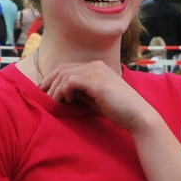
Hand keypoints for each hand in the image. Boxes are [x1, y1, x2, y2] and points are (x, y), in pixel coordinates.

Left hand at [40, 60, 155, 132]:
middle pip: (63, 68)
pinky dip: (64, 91)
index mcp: (97, 67)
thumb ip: (80, 92)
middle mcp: (96, 65)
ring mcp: (96, 72)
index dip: (53, 77)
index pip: (68, 67)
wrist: (137, 115)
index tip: (45, 90)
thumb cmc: (118, 109)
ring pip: (65, 75)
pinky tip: (66, 100)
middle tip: (44, 96)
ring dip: (56, 89)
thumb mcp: (95, 98)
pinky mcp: (96, 82)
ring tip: (54, 101)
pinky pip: (71, 82)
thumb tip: (62, 92)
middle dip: (50, 82)